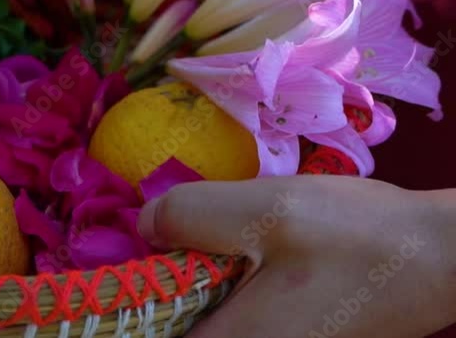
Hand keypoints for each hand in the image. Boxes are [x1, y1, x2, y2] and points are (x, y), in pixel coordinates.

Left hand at [138, 176, 455, 337]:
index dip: (123, 301)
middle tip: (153, 236)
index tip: (111, 263)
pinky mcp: (286, 337)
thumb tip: (143, 224)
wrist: (440, 257)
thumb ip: (188, 215)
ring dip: (186, 283)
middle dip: (155, 287)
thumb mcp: (261, 210)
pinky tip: (224, 254)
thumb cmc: (355, 239)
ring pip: (202, 318)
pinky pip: (230, 316)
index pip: (147, 332)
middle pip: (172, 326)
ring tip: (185, 239)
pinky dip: (216, 286)